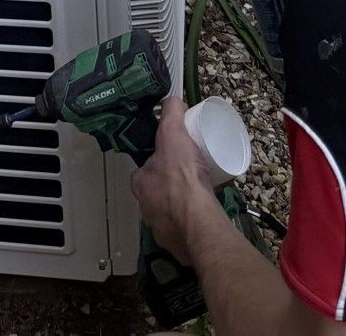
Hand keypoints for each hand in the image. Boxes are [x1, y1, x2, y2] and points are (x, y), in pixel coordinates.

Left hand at [131, 98, 219, 265]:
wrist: (198, 221)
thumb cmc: (182, 176)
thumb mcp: (173, 133)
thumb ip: (171, 113)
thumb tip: (171, 100)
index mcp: (140, 184)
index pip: (146, 169)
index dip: (160, 161)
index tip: (177, 158)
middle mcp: (145, 209)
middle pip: (158, 192)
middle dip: (172, 185)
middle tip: (193, 175)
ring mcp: (160, 230)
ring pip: (170, 213)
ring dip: (182, 206)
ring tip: (201, 193)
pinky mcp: (176, 245)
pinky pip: (183, 231)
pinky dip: (192, 223)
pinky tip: (204, 215)